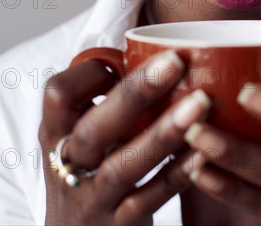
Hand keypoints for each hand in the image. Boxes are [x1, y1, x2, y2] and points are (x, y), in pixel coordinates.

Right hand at [39, 50, 211, 224]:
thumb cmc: (86, 174)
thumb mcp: (80, 137)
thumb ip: (106, 102)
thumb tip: (150, 51)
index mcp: (57, 133)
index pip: (57, 94)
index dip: (91, 73)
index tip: (124, 60)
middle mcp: (69, 164)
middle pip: (93, 128)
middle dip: (134, 93)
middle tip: (176, 61)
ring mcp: (93, 198)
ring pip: (122, 166)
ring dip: (163, 133)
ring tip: (201, 103)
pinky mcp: (119, 225)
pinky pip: (149, 200)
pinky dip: (176, 176)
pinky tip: (204, 154)